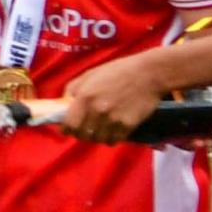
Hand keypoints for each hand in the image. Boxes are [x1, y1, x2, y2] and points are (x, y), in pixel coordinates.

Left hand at [51, 51, 168, 141]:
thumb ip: (72, 90)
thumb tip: (63, 105)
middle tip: (86, 129)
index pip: (69, 125)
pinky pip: (114, 140)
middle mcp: (97, 110)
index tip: (68, 129)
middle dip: (82, 134)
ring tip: (101, 128)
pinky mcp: (127, 125)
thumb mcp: (90, 75)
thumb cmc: (118, 71)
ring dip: (97, 136)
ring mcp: (113, 119)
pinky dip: (112, 137)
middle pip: (83, 135)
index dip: (67, 129)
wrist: (148, 74)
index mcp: (85, 97)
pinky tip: (113, 129)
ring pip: (98, 140)